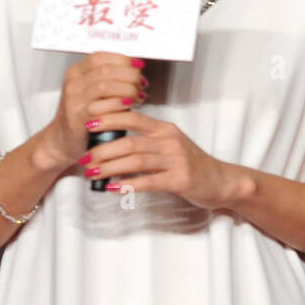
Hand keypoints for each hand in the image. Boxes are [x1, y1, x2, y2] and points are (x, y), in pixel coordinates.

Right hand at [40, 51, 146, 171]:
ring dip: (127, 90)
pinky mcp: (78, 118)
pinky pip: (101, 107)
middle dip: (130, 75)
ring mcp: (74, 101)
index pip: (100, 57)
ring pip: (105, 86)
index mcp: (76, 72)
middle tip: (141, 84)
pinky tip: (128, 107)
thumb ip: (110, 78)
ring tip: (138, 97)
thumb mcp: (92, 90)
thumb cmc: (83, 115)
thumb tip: (136, 68)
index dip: (123, 59)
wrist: (64, 141)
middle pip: (106, 70)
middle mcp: (73, 84)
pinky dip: (119, 105)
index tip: (138, 65)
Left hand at [75, 110, 242, 209]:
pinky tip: (113, 188)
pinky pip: (148, 181)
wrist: (221, 181)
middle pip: (130, 142)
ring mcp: (176, 160)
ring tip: (92, 173)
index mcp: (165, 129)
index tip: (88, 124)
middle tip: (84, 158)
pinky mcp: (179, 179)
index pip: (133, 117)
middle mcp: (170, 141)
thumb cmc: (191, 164)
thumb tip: (112, 145)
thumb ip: (146, 142)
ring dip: (110, 167)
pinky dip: (128, 184)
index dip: (109, 119)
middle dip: (102, 150)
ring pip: (136, 161)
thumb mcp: (170, 145)